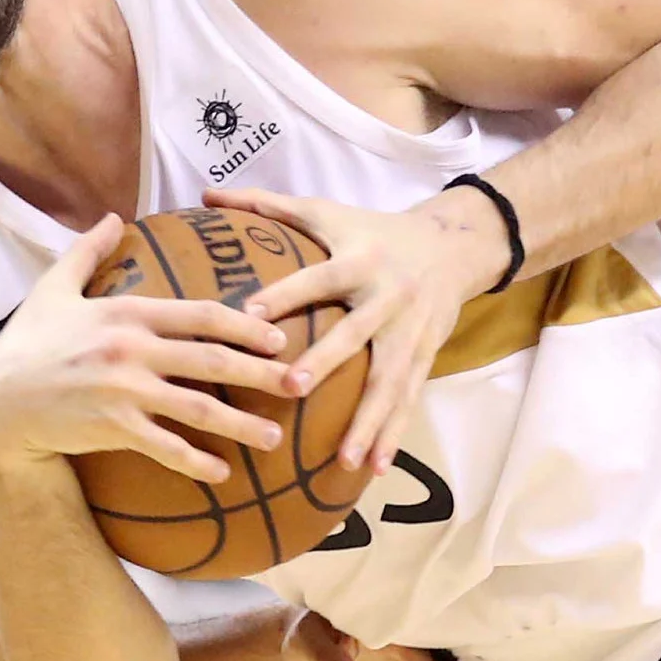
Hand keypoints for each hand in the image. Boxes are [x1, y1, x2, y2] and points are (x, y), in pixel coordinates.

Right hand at [0, 213, 299, 481]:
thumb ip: (87, 251)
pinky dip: (195, 462)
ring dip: (241, 425)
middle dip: (261, 373)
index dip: (245, 325)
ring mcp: (123, 390)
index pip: (200, 315)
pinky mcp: (111, 427)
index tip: (279, 336)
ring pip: (196, 408)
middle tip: (299, 384)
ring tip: (275, 440)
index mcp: (126, 312)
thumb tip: (112, 216)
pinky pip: (163, 447)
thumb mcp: (53, 288)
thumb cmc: (26, 342)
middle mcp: (131, 349)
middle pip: (211, 361)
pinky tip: (222, 474)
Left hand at [216, 183, 503, 474]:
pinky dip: (393, 434)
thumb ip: (266, 205)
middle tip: (292, 388)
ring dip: (369, 421)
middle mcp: (389, 296)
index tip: (250, 315)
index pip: (318, 277)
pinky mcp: (426, 356)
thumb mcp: (326, 211)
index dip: (286, 294)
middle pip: (357, 332)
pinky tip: (375, 469)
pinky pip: (409, 400)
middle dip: (328, 361)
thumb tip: (206, 191)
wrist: (453, 245)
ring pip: (389, 379)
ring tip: (345, 460)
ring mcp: (411, 330)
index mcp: (360, 259)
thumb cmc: (373, 230)